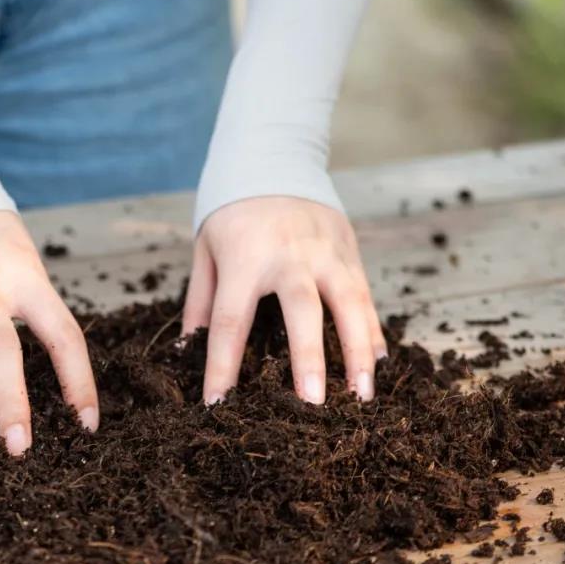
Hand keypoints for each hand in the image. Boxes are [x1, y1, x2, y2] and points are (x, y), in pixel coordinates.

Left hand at [182, 196, 385, 404]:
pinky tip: (377, 364)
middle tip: (312, 404)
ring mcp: (325, 253)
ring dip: (357, 354)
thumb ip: (200, 300)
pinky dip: (372, 331)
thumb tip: (187, 347)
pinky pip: (365, 295)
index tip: (218, 406)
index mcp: (245, 260)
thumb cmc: (232, 214)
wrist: (273, 158)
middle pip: (302, 313)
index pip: (231, 322)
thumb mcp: (205, 249)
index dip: (222, 367)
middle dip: (309, 360)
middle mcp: (289, 257)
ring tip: (360, 397)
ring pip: (349, 306)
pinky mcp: (349, 250)